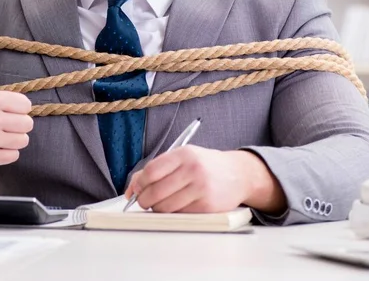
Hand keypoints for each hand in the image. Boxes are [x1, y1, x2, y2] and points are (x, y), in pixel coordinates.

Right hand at [0, 23, 33, 165]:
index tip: (5, 104)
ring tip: (0, 130)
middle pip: (27, 123)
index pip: (26, 104)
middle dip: (18, 120)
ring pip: (23, 140)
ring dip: (15, 136)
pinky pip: (13, 155)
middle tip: (4, 118)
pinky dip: (8, 151)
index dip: (17, 104)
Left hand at [125, 146, 285, 213]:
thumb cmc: (204, 165)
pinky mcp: (207, 205)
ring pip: (165, 207)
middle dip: (144, 200)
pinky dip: (173, 214)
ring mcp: (201, 188)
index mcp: (183, 154)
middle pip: (156, 191)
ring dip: (157, 209)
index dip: (139, 183)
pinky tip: (177, 206)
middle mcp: (192, 169)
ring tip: (160, 204)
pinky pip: (179, 215)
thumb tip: (131, 188)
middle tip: (144, 202)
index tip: (136, 189)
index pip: (152, 170)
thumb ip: (157, 169)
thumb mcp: (183, 157)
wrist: (238, 173)